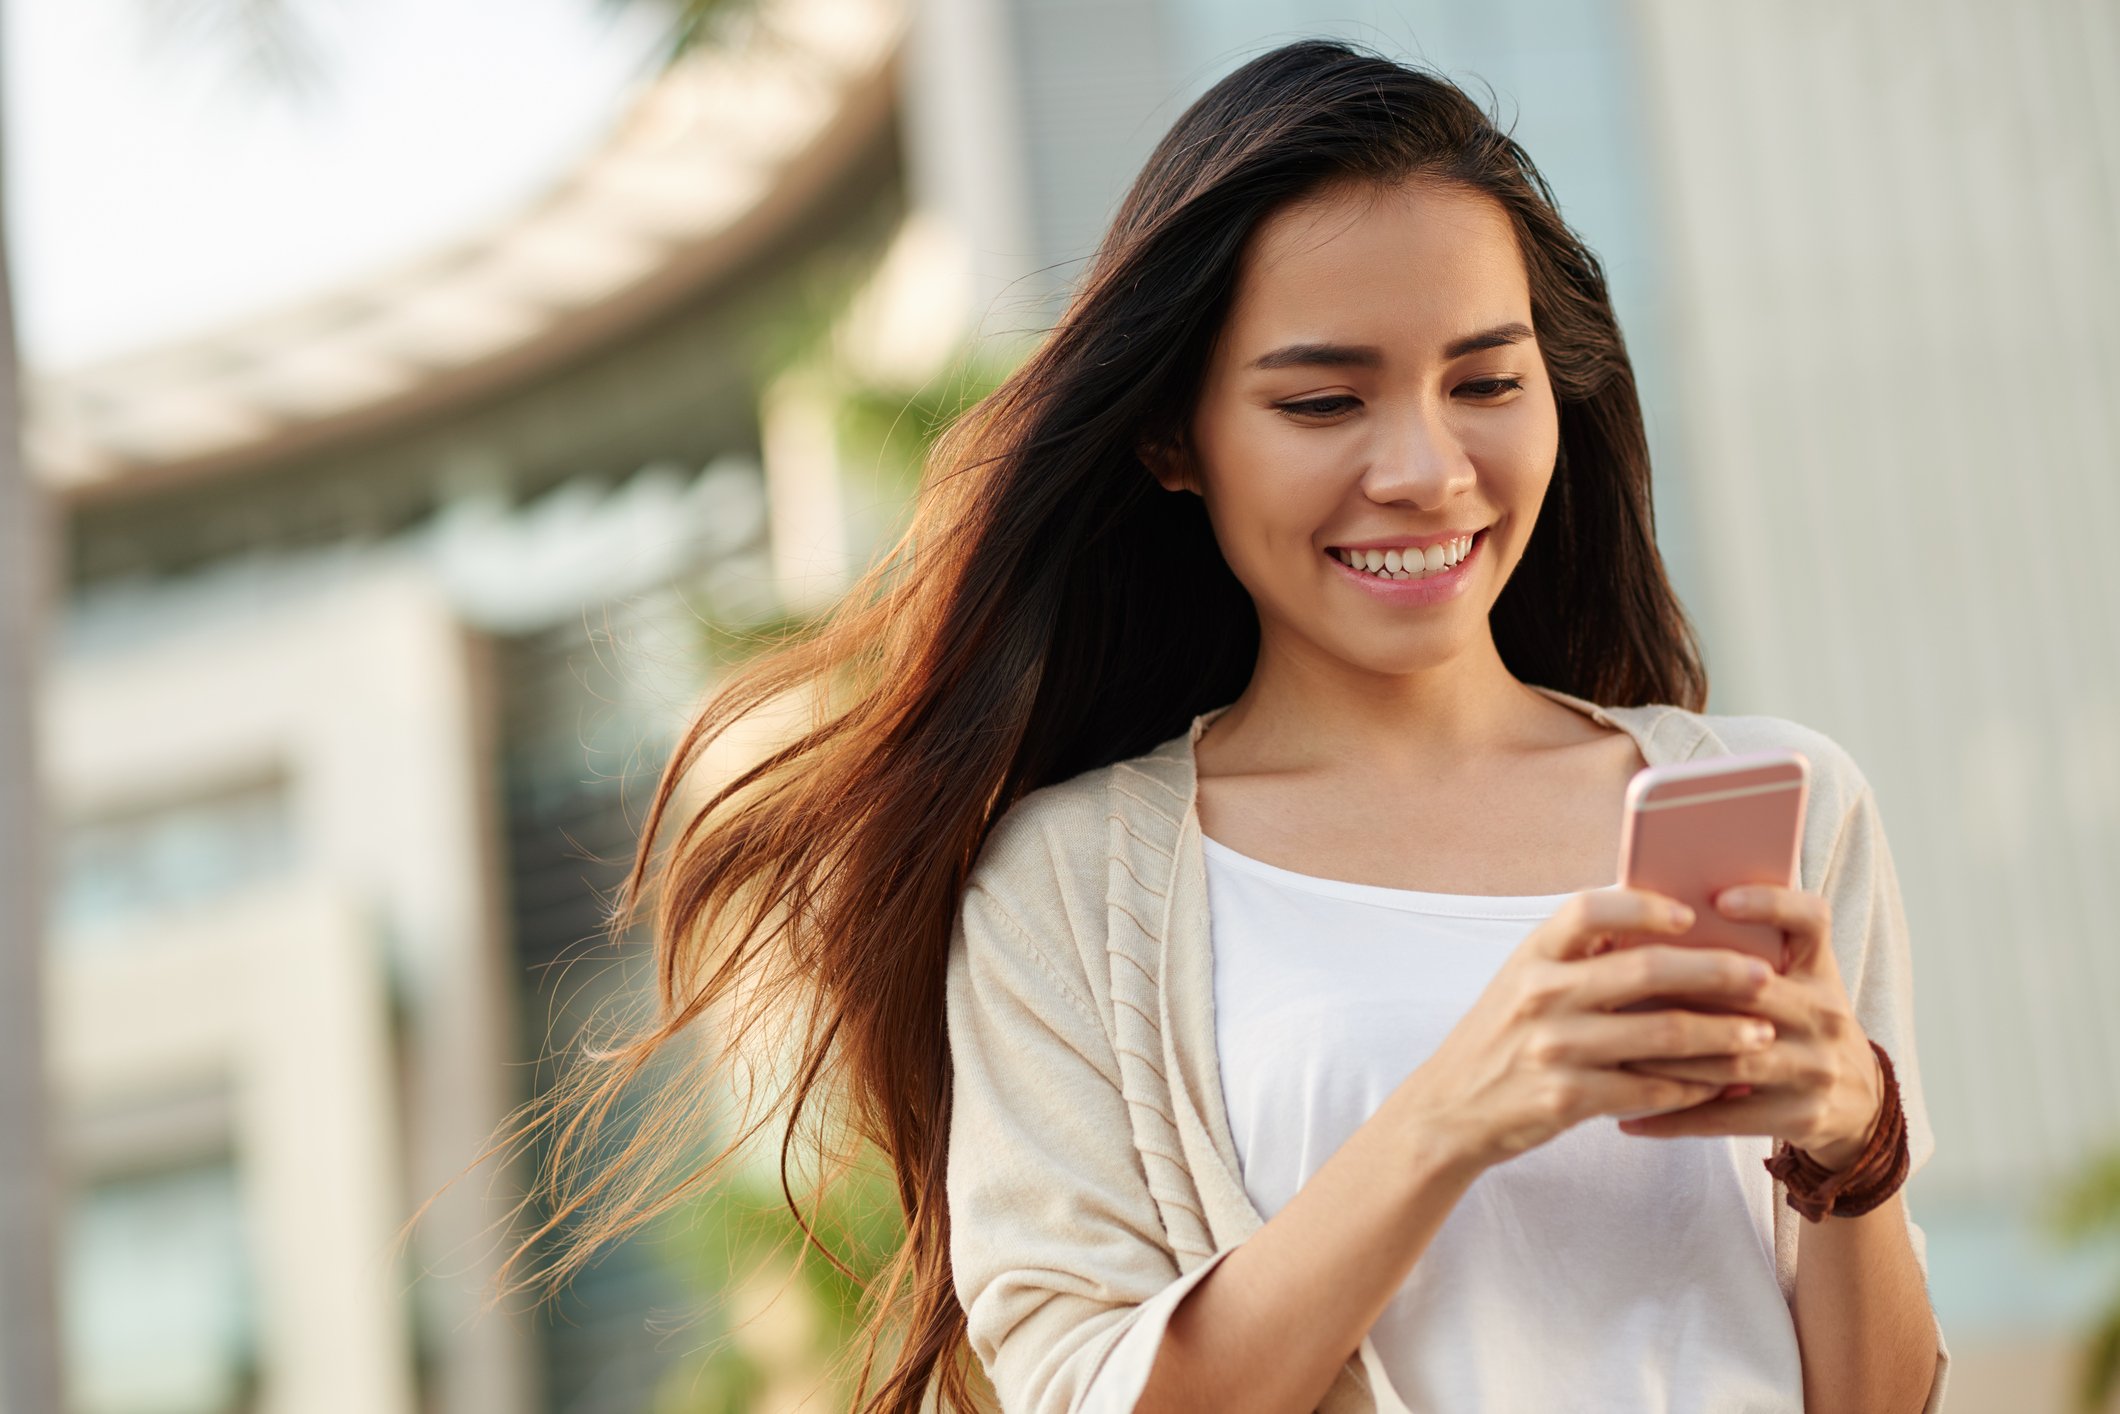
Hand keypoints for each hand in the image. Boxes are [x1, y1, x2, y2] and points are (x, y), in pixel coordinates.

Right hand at [1392, 887, 1785, 1173]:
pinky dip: (1693, 1086)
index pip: (1591, 909)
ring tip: (1762, 1036)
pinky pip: (1650, 1087)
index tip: (1691, 914)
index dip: (1645, 906)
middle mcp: (1542, 994)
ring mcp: (1554, 1048)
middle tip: (1763, 978)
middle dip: (1716, 972)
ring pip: (1662, 1034)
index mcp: (1534, 955)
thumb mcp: (1525, 980)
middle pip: (1646, 970)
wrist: (1449, 1109)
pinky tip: (1721, 1084)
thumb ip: (1581, 955)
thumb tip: (1667, 927)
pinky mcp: (1568, 1099)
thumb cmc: (1502, 1036)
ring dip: (1722, 1035)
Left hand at [1614, 884, 1884, 1169]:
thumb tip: (1649, 924)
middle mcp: (1824, 1015)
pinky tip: (1627, 1118)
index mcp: (1818, 970)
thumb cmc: (1799, 1024)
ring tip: (1611, 1047)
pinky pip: (1726, 1117)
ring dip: (1666, 1056)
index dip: (1770, 903)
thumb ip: (1745, 954)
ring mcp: (1815, 1068)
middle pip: (1754, 992)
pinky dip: (1673, 1118)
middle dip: (1684, 986)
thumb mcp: (1794, 983)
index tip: (1719, 898)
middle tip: (1620, 981)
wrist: (1860, 1102)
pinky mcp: (1801, 1116)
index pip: (1811, 920)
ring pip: (1731, 1058)